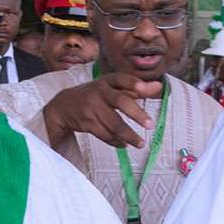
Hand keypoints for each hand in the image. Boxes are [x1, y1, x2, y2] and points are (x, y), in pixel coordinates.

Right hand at [43, 74, 163, 149]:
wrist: (64, 105)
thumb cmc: (96, 95)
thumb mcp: (113, 88)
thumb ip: (136, 88)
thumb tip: (159, 86)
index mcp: (107, 81)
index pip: (122, 79)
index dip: (133, 84)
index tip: (145, 89)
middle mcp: (99, 92)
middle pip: (120, 101)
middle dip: (136, 113)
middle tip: (150, 124)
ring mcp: (92, 107)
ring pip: (113, 123)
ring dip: (128, 135)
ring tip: (141, 143)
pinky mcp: (86, 122)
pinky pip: (104, 134)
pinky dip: (115, 141)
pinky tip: (124, 144)